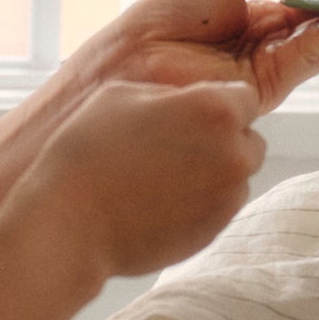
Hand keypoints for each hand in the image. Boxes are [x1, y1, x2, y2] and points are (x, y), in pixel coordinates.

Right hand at [23, 79, 267, 278]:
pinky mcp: (218, 227)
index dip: (219, 103)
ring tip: (165, 176)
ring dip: (216, 170)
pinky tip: (164, 200)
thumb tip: (190, 100)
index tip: (193, 114)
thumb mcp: (121, 94)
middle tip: (177, 146)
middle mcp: (234, 151)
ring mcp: (230, 194)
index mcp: (215, 109)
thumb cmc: (87, 151)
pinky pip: (223, 205)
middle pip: (249, 136)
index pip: (244, 97)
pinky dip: (205, 201)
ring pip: (238, 173)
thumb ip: (171, 92)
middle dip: (224, 138)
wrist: (70, 223)